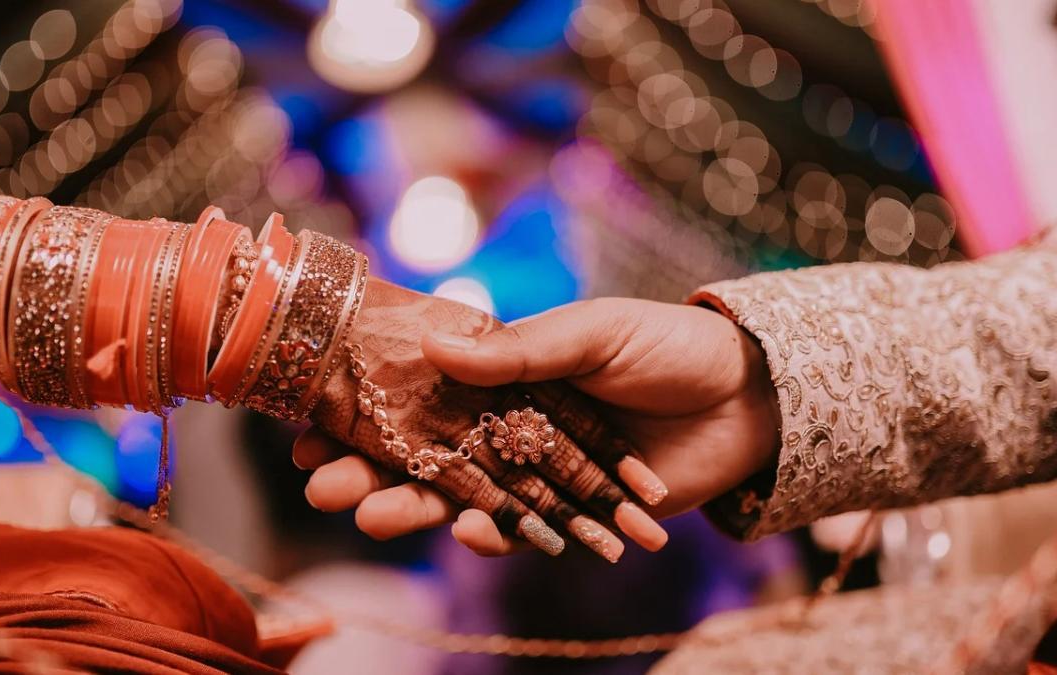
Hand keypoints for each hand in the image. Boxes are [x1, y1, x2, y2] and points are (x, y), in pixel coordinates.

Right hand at [298, 280, 669, 560]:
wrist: (747, 397)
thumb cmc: (666, 346)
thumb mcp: (592, 332)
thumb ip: (520, 349)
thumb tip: (433, 344)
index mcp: (504, 377)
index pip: (420, 399)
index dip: (367, 413)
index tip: (310, 428)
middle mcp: (509, 427)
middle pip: (426, 455)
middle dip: (370, 471)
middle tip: (322, 486)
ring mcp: (538, 474)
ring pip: (463, 498)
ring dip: (418, 510)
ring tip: (374, 518)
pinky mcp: (573, 514)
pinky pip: (526, 531)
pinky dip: (499, 534)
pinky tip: (471, 532)